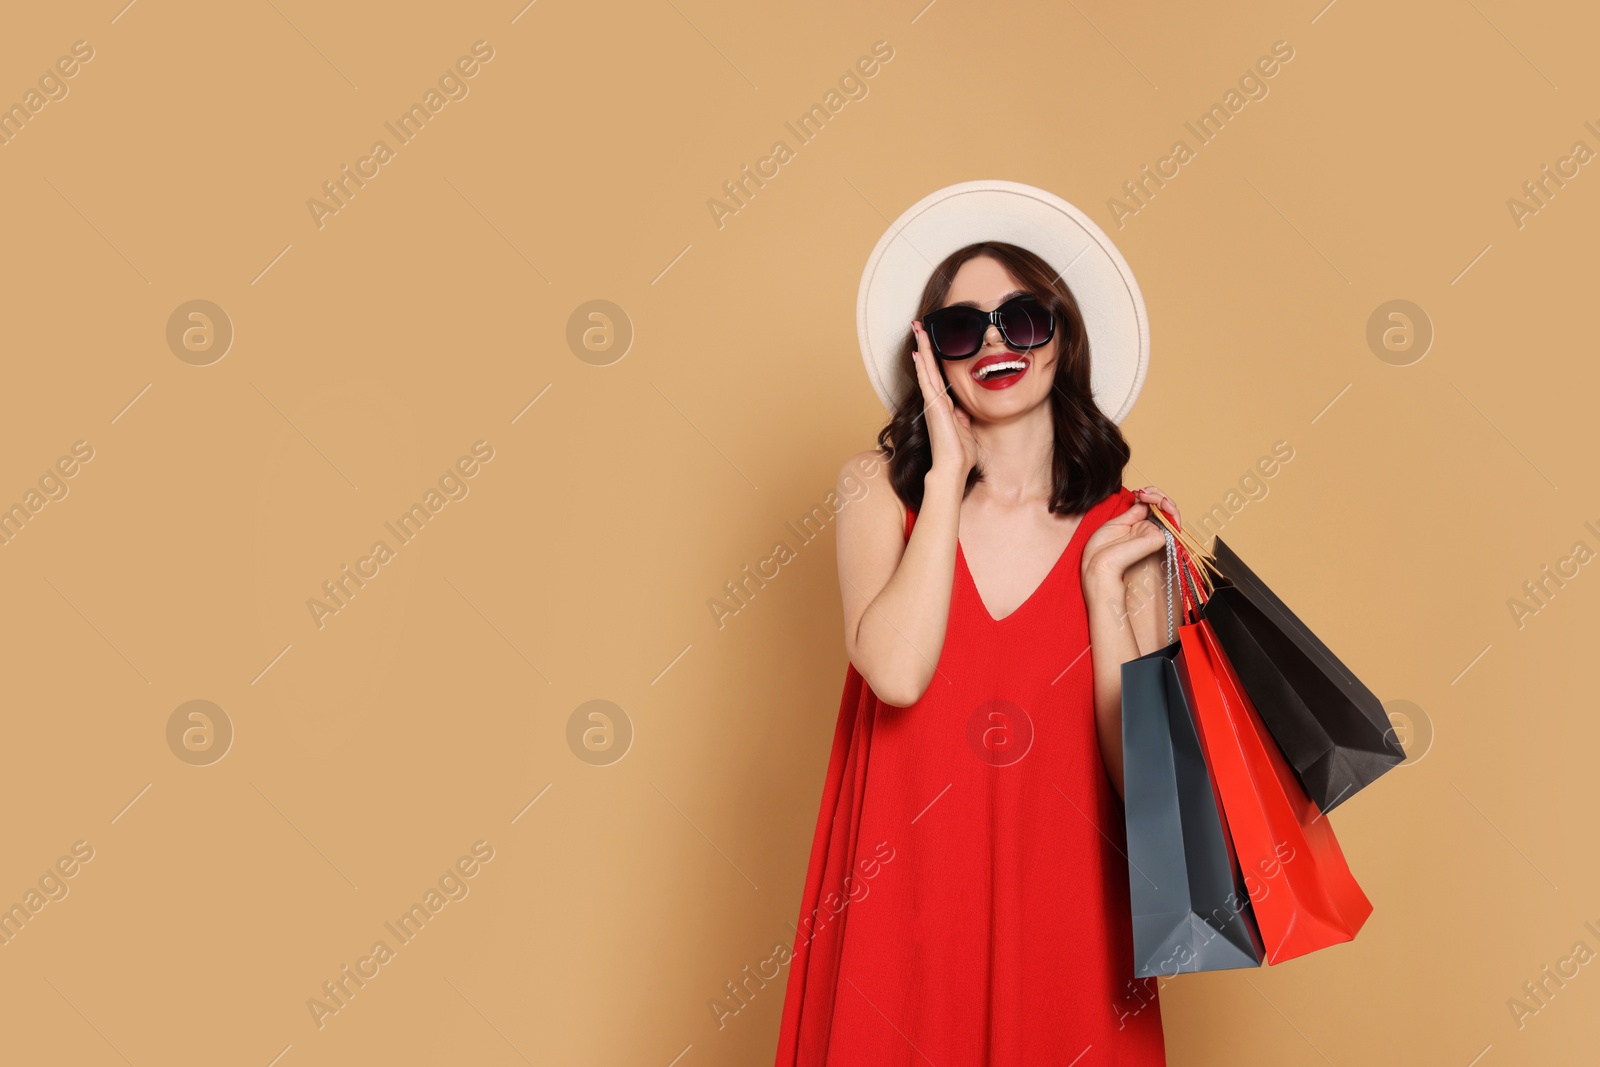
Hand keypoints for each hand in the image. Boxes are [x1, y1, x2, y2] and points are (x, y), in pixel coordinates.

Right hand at [910, 320, 977, 481]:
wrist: (953, 467)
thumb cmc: (960, 453)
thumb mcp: (966, 427)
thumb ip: (964, 414)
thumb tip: (966, 406)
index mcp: (944, 405)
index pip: (938, 374)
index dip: (933, 357)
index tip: (929, 341)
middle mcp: (935, 401)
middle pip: (929, 366)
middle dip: (924, 345)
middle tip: (918, 325)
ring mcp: (932, 403)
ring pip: (926, 369)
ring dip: (921, 348)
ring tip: (917, 330)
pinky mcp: (933, 406)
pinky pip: (926, 381)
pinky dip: (922, 366)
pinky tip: (917, 353)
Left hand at [1080, 488, 1177, 593]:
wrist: (1098, 564)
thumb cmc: (1102, 549)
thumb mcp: (1117, 523)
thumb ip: (1134, 512)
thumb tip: (1145, 500)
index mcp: (1139, 527)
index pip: (1153, 508)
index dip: (1150, 495)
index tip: (1137, 491)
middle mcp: (1149, 530)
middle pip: (1164, 508)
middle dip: (1157, 494)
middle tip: (1142, 492)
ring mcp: (1155, 533)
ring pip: (1171, 511)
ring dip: (1162, 498)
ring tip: (1148, 495)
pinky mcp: (1159, 538)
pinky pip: (1172, 520)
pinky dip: (1167, 506)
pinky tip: (1156, 501)